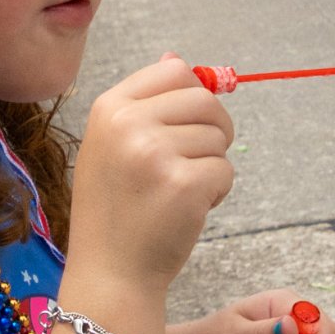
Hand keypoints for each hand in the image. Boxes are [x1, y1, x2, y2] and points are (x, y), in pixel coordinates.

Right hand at [69, 55, 233, 292]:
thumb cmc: (114, 212)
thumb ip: (143, 105)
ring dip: (211, 166)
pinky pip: (225, 171)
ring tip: (179, 193)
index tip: (185, 128)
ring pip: (218, 138)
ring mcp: (156, 153)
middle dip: (213, 131)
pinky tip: (188, 210)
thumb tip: (177, 60)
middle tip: (193, 163)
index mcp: (109, 108)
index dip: (192, 98)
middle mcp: (129, 124)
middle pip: (205, 100)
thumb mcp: (111, 148)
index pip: (174, 71)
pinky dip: (216, 193)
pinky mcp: (184, 184)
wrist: (110, 273)